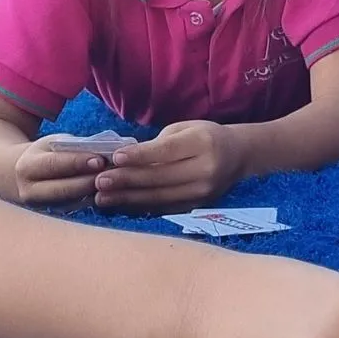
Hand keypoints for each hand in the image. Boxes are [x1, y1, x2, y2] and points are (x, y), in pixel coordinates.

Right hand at [13, 135, 110, 207]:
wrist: (25, 176)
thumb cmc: (48, 154)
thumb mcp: (54, 145)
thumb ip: (74, 147)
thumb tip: (106, 148)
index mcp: (27, 167)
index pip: (53, 164)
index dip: (77, 162)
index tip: (100, 160)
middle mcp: (30, 192)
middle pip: (62, 190)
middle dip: (88, 182)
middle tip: (113, 175)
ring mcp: (41, 208)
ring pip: (72, 203)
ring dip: (94, 194)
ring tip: (116, 183)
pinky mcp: (53, 217)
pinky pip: (76, 210)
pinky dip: (93, 201)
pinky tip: (110, 193)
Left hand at [93, 120, 244, 212]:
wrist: (238, 156)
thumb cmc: (204, 136)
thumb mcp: (185, 129)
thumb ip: (158, 144)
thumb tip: (123, 159)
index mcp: (203, 143)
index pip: (166, 152)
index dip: (140, 156)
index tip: (115, 158)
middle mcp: (205, 170)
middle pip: (160, 178)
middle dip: (127, 181)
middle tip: (100, 182)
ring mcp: (202, 193)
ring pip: (159, 197)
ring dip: (128, 198)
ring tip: (103, 197)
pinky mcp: (197, 206)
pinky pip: (164, 208)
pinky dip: (140, 207)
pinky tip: (120, 205)